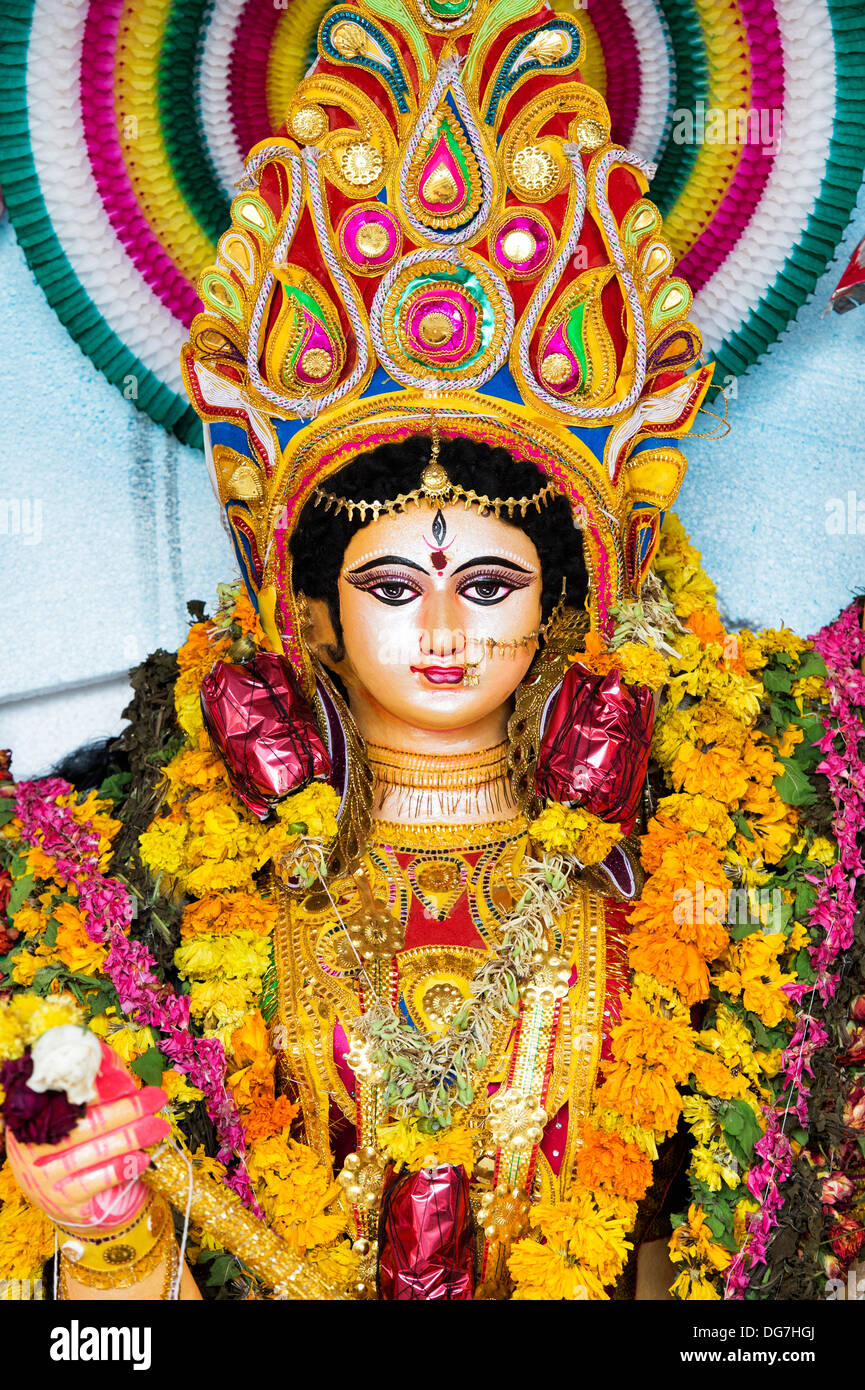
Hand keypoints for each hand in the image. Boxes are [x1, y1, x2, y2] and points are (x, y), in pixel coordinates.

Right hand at [6, 1042, 168, 1231]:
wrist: (57, 1196)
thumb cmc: (68, 1145)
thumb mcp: (68, 1116)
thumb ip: (87, 1089)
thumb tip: (106, 1056)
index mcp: (32, 1117)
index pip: (68, 1098)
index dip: (102, 1087)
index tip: (131, 1080)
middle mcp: (32, 1147)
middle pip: (87, 1124)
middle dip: (128, 1109)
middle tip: (156, 1098)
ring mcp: (44, 1176)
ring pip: (95, 1151)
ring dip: (132, 1137)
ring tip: (158, 1127)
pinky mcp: (61, 1199)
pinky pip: (96, 1181)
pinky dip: (122, 1168)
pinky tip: (142, 1159)